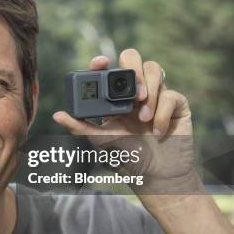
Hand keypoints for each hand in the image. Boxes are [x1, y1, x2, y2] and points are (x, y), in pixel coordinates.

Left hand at [53, 49, 200, 194]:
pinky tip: (157, 130)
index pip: (107, 70)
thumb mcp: (99, 141)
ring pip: (155, 69)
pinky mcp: (176, 104)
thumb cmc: (127, 156)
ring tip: (142, 118)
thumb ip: (80, 128)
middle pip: (132, 58)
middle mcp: (135, 91)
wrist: (155, 175)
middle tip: (133, 93)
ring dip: (149, 91)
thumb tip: (57, 115)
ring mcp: (156, 94)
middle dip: (133, 69)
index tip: (100, 62)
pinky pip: (172, 94)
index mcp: (114, 95)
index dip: (101, 62)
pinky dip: (162, 112)